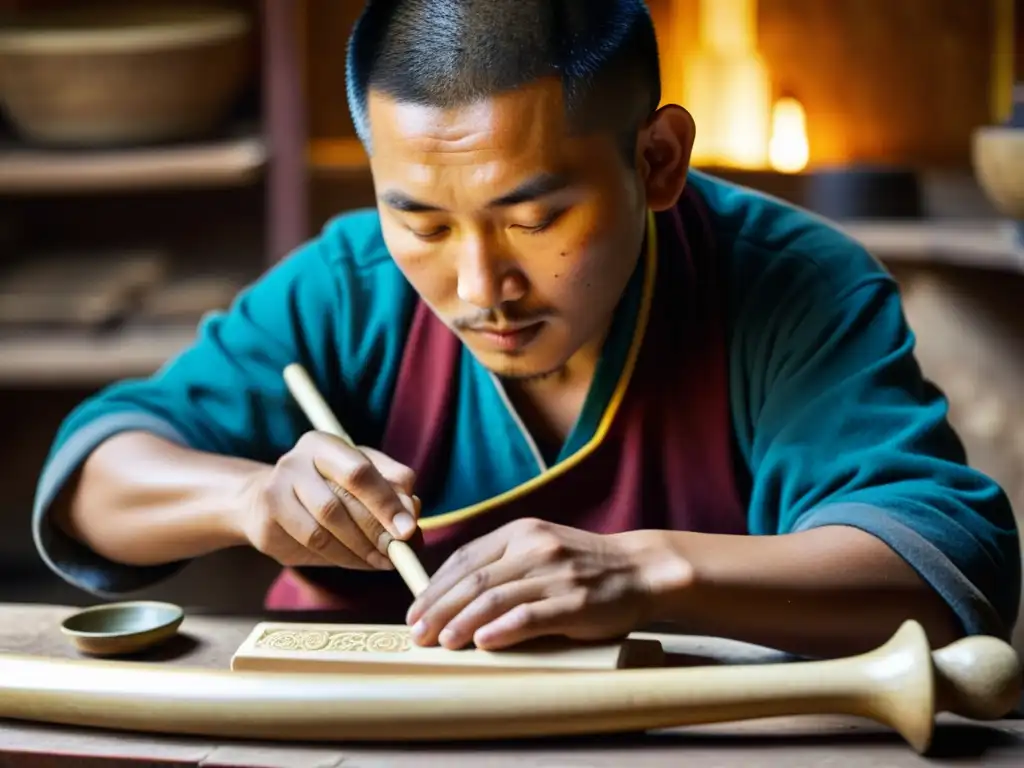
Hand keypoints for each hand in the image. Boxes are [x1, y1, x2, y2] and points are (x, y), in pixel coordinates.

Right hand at [238, 431, 418, 569]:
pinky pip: (312, 541)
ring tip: (381, 559)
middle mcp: (298, 459)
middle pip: (345, 494)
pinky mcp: (268, 516)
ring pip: (328, 522)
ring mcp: (279, 486)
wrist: (265, 507)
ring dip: (361, 546)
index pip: (361, 469)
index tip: (409, 529)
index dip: (387, 500)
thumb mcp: (361, 483)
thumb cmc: (326, 491)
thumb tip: (412, 511)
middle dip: (377, 526)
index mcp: (325, 444)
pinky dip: (342, 556)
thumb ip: (391, 490)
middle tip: (398, 550)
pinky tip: (357, 560)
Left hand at [405, 518, 682, 649]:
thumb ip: (504, 564)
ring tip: (441, 641)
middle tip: (416, 632)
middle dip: (439, 608)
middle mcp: (535, 547)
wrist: (640, 569)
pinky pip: (532, 616)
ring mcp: (556, 575)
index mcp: (521, 532)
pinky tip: (483, 642)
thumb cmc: (583, 566)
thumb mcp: (541, 549)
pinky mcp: (576, 603)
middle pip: (474, 580)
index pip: (466, 559)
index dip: (435, 586)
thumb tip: (452, 596)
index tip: (415, 610)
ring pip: (496, 598)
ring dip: (462, 622)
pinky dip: (503, 629)